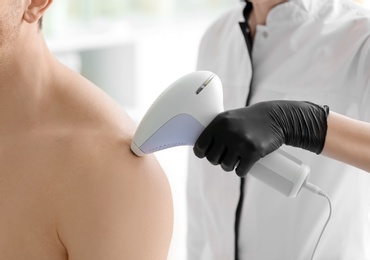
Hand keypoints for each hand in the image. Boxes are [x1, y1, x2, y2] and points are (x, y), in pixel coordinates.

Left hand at [193, 101, 328, 176]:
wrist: (275, 118)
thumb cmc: (249, 119)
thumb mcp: (230, 118)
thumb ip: (216, 130)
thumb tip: (200, 147)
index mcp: (219, 122)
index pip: (200, 145)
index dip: (202, 153)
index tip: (207, 154)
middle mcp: (227, 132)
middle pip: (212, 159)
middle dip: (218, 161)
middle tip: (226, 156)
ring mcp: (240, 142)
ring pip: (226, 166)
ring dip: (230, 167)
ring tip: (236, 160)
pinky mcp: (253, 152)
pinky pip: (240, 171)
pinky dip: (241, 171)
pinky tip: (243, 166)